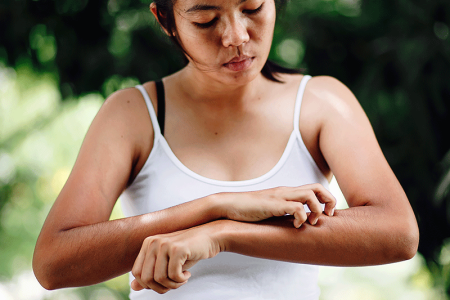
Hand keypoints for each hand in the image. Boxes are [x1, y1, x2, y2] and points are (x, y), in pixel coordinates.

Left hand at [131, 223, 221, 293]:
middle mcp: (153, 242)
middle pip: (146, 278)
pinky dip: (181, 280)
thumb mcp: (167, 263)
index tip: (164, 282)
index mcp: (148, 243)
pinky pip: (173, 275)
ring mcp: (165, 244)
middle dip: (161, 287)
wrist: (210, 237)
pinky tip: (188, 274)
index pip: (137, 273)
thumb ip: (151, 273)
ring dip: (173, 285)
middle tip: (175, 283)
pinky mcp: (177, 249)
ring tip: (182, 279)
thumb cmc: (188, 251)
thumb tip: (133, 287)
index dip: (149, 284)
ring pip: (159, 279)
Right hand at [217, 184, 335, 227]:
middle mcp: (286, 191)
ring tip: (310, 222)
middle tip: (326, 216)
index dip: (327, 199)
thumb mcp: (271, 210)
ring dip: (316, 209)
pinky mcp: (272, 205)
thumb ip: (283, 213)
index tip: (326, 215)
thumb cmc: (248, 210)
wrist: (228, 205)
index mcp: (287, 192)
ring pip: (310, 194)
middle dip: (329, 201)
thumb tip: (297, 224)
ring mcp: (279, 197)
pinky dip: (301, 217)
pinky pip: (296, 207)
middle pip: (318, 187)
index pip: (315, 187)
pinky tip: (295, 226)